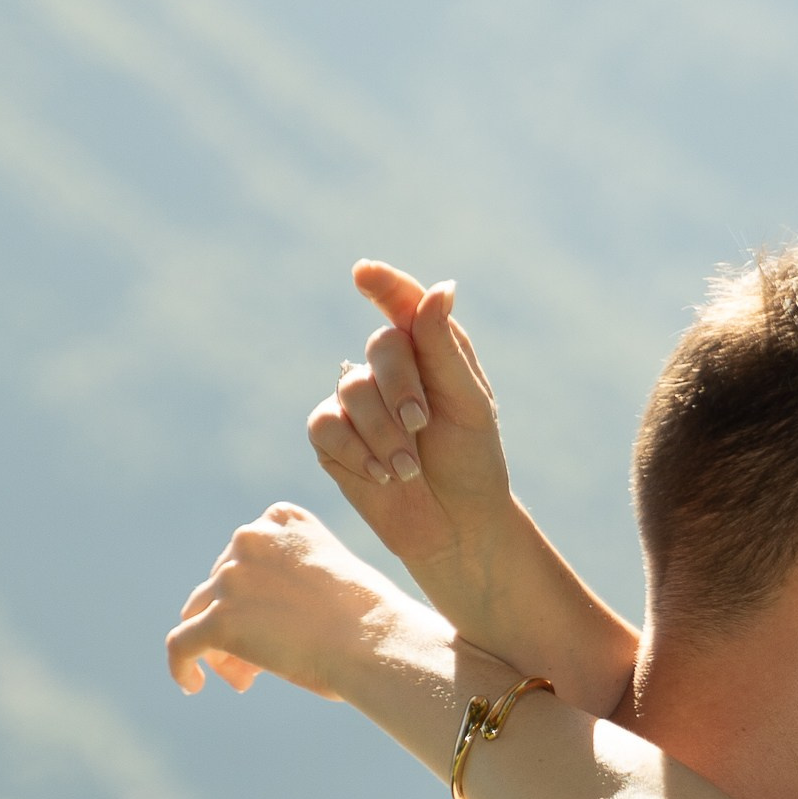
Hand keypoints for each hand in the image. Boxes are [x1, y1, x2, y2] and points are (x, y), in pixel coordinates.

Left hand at [167, 504, 405, 702]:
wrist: (375, 641)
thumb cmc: (369, 620)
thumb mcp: (328, 579)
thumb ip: (284, 584)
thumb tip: (243, 628)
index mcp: (282, 519)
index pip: (245, 554)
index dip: (251, 592)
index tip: (271, 621)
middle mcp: (250, 538)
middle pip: (220, 586)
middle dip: (236, 622)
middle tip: (259, 664)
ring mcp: (230, 578)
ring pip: (199, 615)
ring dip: (221, 646)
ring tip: (245, 679)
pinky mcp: (218, 620)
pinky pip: (180, 645)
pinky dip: (180, 665)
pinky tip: (192, 685)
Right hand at [308, 261, 512, 592]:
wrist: (456, 526)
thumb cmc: (472, 460)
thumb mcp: (469, 404)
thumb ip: (445, 347)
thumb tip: (441, 286)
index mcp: (430, 349)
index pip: (403, 304)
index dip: (384, 285)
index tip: (364, 273)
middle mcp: (389, 369)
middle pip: (379, 348)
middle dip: (401, 387)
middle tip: (422, 424)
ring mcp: (355, 403)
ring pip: (350, 388)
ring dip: (384, 431)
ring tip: (409, 468)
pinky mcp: (332, 438)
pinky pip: (326, 426)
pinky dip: (356, 451)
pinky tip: (382, 475)